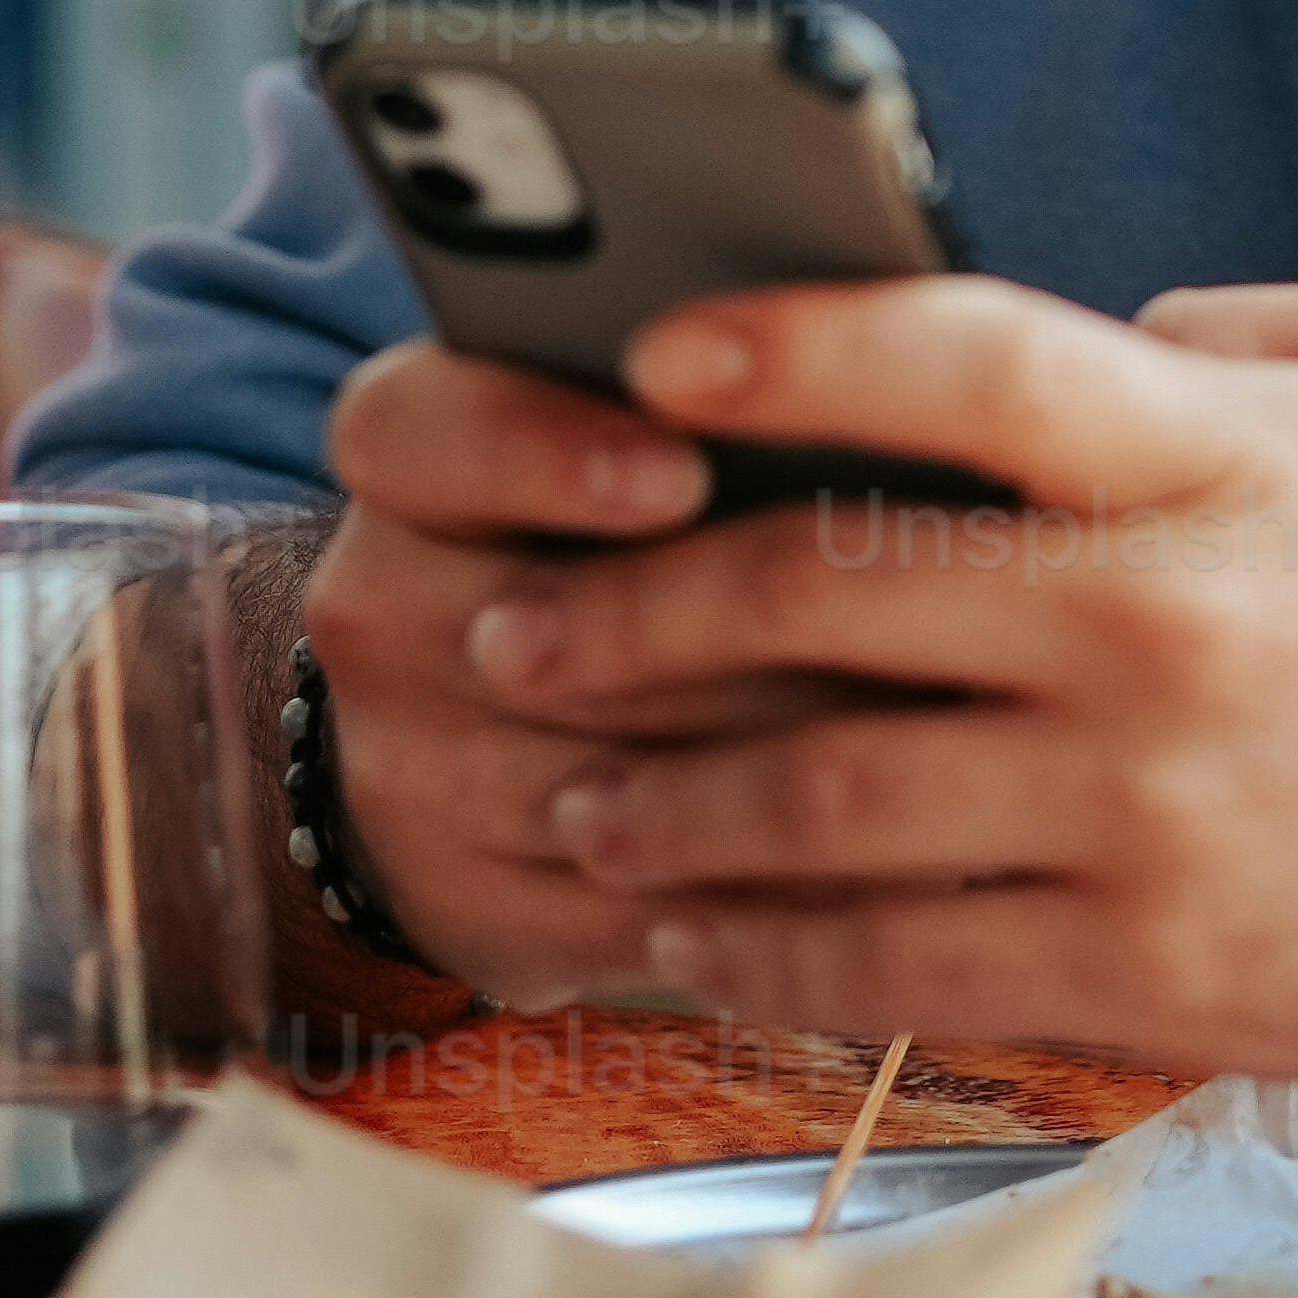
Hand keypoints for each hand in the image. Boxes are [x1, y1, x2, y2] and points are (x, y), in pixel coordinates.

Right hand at [311, 343, 841, 1007]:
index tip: (681, 472)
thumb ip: (713, 399)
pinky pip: (627, 915)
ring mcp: (404, 771)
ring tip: (922, 749)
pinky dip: (763, 900)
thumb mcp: (635, 423)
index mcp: (406, 455)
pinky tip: (878, 870)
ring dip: (770, 777)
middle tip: (899, 633)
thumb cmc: (630, 526)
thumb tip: (867, 382)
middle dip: (735, 646)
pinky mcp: (464, 906)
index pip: (425, 431)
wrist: (500, 720)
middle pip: (545, 633)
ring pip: (602, 784)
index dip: (546, 452)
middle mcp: (375, 607)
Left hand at [475, 271, 1297, 1229]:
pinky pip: (897, 959)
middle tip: (511, 622)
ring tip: (564, 781)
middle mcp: (1168, 624)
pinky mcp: (1153, 971)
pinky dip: (758, 944)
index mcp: (1226, 454)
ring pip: (822, 798)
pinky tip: (680, 924)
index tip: (647, 364)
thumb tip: (1045, 330)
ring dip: (656, 792)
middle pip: (830, 596)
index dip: (785, 348)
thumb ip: (1224, 330)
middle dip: (633, 612)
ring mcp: (1151, 813)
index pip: (963, 360)